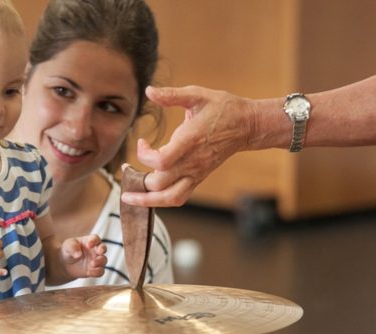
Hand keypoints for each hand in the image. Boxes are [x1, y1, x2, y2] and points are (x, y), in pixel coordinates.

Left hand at [59, 234, 106, 278]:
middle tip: (98, 252)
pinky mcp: (94, 270)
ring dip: (100, 262)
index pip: (95, 238)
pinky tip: (89, 272)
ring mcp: (96, 260)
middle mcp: (95, 250)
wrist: (65, 264)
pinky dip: (97, 272)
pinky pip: (100, 271)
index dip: (94, 241)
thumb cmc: (68, 251)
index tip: (89, 245)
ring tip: (92, 264)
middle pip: (103, 248)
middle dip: (102, 250)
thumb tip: (78, 254)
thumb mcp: (68, 246)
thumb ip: (72, 247)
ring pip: (104, 260)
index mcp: (89, 241)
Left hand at [124, 85, 259, 207]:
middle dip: (138, 179)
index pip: (161, 161)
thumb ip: (171, 95)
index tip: (141, 142)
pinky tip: (150, 194)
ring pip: (169, 198)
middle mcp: (192, 162)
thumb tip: (149, 91)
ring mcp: (196, 173)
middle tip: (128, 167)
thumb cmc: (222, 108)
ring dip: (147, 200)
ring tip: (131, 195)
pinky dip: (162, 201)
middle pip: (159, 184)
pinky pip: (179, 198)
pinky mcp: (198, 178)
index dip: (144, 155)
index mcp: (190, 140)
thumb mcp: (198, 94)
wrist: (247, 125)